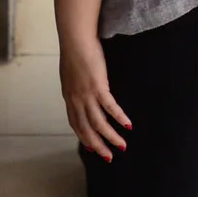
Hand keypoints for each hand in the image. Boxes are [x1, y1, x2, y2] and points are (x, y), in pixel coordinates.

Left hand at [59, 38, 129, 161]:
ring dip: (111, 137)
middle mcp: (76, 100)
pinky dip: (119, 118)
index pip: (75, 124)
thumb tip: (82, 90)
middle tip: (109, 157)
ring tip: (122, 145)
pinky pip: (110, 108)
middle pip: (87, 129)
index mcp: (69, 97)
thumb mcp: (71, 73)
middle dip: (98, 145)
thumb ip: (76, 86)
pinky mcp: (98, 87)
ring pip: (99, 123)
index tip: (92, 148)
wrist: (76, 40)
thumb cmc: (75, 52)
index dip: (84, 137)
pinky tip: (128, 125)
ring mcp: (86, 95)